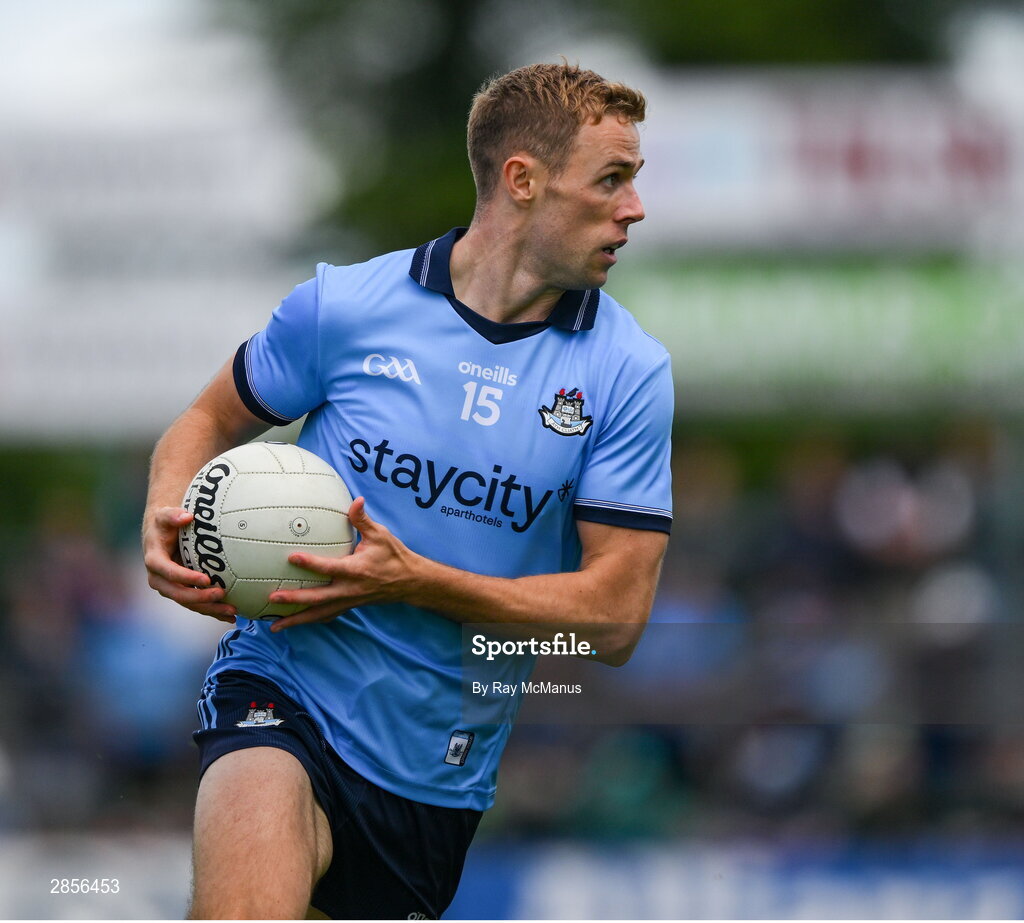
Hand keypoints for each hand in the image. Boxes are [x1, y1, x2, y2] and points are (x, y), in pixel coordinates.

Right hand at [142, 506, 236, 621]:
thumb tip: (187, 516)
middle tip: (222, 595)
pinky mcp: (182, 592)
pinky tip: (231, 616)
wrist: (161, 534)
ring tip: (233, 612)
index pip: (170, 573)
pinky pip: (197, 605)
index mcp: (154, 561)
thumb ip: (173, 515)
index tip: (206, 579)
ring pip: (190, 603)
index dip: (186, 578)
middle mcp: (160, 579)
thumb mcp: (165, 515)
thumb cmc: (166, 522)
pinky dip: (213, 610)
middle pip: (179, 594)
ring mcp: (171, 588)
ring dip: (211, 609)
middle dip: (200, 598)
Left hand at [268, 497, 417, 630]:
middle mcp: (350, 590)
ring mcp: (348, 601)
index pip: (329, 567)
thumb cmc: (394, 556)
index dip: (310, 563)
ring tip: (274, 626)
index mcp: (356, 570)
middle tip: (273, 597)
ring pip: (319, 614)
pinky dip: (310, 620)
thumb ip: (362, 520)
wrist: (409, 581)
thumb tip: (356, 501)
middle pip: (318, 598)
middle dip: (295, 599)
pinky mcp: (349, 606)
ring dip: (297, 620)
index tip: (291, 557)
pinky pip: (326, 616)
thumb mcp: (380, 536)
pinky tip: (295, 623)